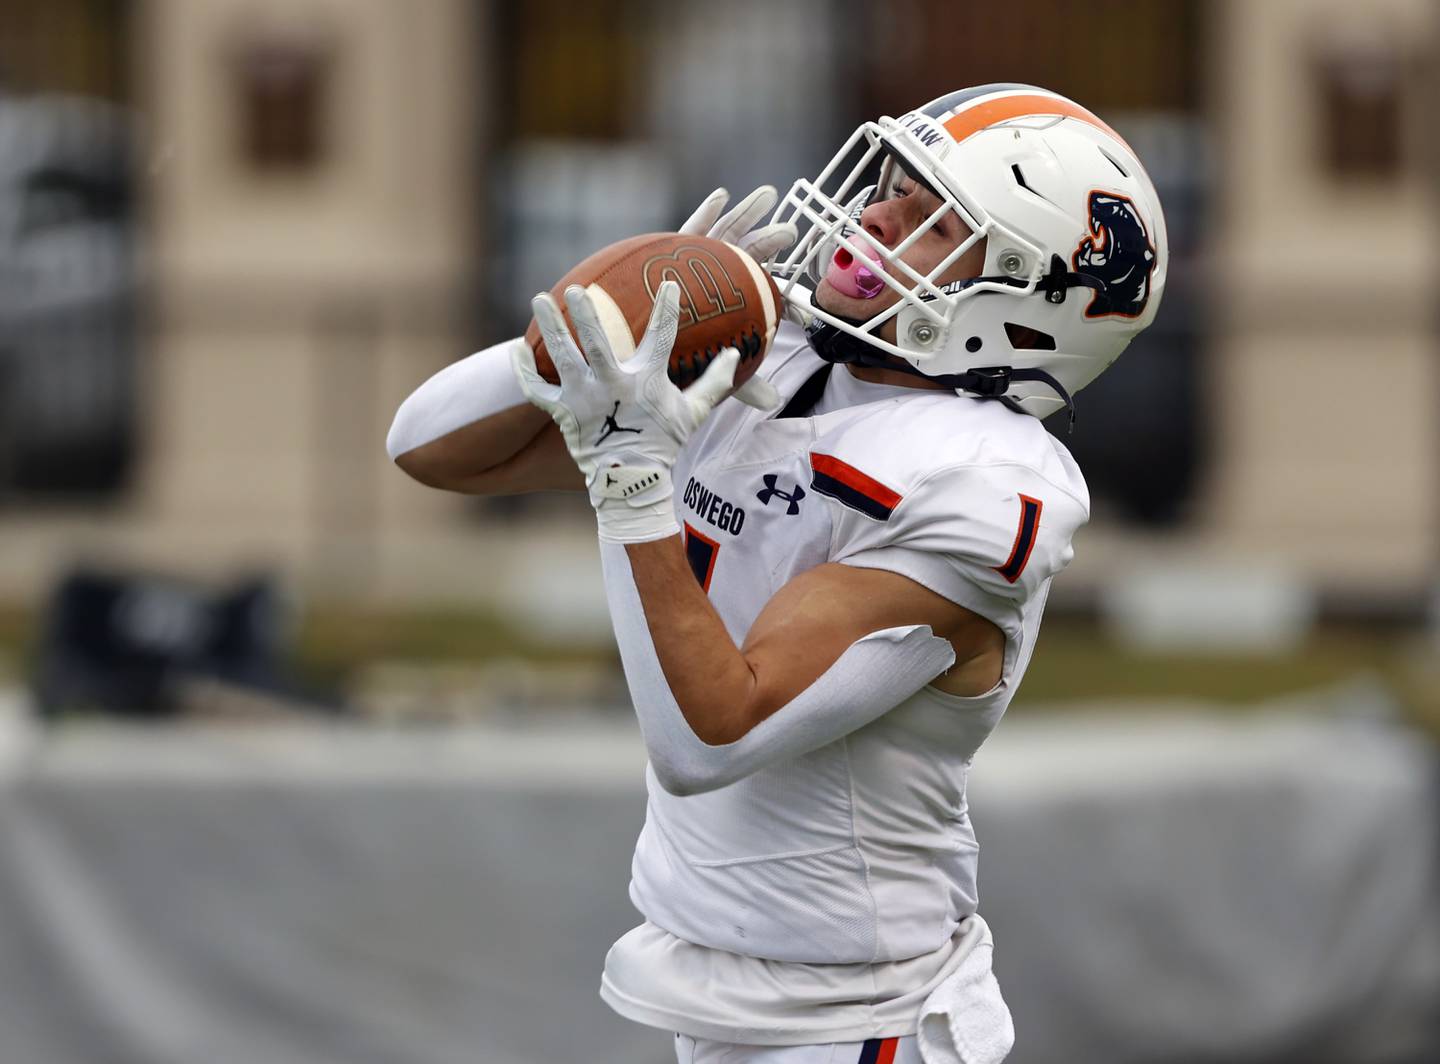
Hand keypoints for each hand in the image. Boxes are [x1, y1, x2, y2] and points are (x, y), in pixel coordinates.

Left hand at [512, 281, 738, 542]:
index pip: (661, 338)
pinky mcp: (563, 414)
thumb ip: (714, 382)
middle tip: (575, 289)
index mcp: (646, 382)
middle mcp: (612, 386)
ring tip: (539, 298)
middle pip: (596, 343)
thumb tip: (736, 354)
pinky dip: (525, 372)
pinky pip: (537, 391)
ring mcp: (584, 400)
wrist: (631, 480)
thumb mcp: (693, 413)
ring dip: (551, 327)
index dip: (667, 310)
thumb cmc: (663, 443)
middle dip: (585, 314)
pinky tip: (518, 348)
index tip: (669, 284)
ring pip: (563, 358)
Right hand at [681, 186, 796, 411]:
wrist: (627, 346)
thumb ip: (742, 381)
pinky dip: (707, 212)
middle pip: (748, 256)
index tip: (797, 291)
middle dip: (769, 241)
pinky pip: (692, 229)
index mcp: (728, 302)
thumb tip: (773, 402)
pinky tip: (722, 195)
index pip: (759, 291)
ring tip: (768, 196)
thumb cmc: (670, 356)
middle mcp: (715, 279)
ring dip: (747, 215)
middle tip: (789, 231)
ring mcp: (696, 263)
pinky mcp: (673, 251)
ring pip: (726, 236)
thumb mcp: (710, 369)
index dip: (779, 287)